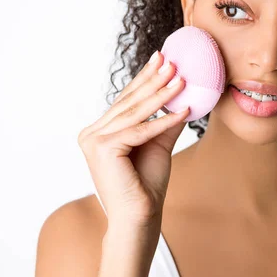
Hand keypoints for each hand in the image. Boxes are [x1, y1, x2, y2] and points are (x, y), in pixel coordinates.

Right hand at [78, 51, 187, 235]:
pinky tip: (184, 111)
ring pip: (135, 113)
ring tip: (181, 79)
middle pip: (129, 102)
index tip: (162, 58)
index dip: (145, 79)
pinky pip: (141, 130)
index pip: (126, 100)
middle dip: (153, 80)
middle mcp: (92, 133)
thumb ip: (166, 122)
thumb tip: (184, 98)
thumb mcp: (159, 145)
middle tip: (172, 61)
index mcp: (99, 131)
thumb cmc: (147, 186)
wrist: (140, 218)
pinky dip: (164, 121)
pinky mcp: (104, 149)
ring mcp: (94, 140)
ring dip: (161, 95)